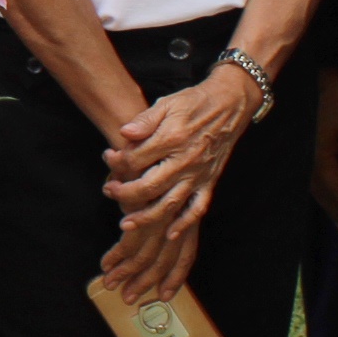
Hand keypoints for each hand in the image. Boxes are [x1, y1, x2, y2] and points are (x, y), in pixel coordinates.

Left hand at [100, 69, 260, 300]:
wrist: (229, 104)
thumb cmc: (193, 102)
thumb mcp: (167, 103)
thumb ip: (145, 120)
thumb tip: (124, 133)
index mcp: (172, 139)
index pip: (136, 159)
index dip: (117, 161)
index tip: (108, 157)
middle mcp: (185, 161)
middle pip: (149, 186)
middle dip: (124, 193)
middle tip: (109, 190)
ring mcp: (198, 175)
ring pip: (170, 204)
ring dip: (146, 217)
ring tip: (126, 222)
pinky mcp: (209, 182)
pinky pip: (197, 208)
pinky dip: (185, 224)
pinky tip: (169, 234)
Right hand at [309, 67, 337, 233]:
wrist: (312, 80)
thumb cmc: (336, 101)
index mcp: (324, 165)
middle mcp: (312, 169)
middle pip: (330, 202)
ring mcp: (306, 163)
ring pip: (322, 196)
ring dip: (336, 211)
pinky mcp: (307, 155)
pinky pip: (318, 185)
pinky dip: (328, 199)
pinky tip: (333, 205)